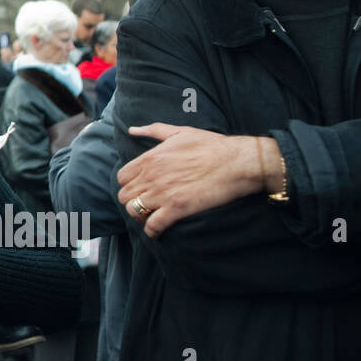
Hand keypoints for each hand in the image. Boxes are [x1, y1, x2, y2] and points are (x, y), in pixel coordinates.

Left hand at [117, 123, 265, 237]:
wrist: (237, 162)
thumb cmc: (211, 145)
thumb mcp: (179, 132)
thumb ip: (153, 130)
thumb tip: (133, 129)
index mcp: (150, 158)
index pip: (122, 177)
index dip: (129, 185)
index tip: (139, 188)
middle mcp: (151, 176)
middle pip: (124, 196)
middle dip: (132, 201)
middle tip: (146, 204)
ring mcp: (163, 193)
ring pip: (133, 211)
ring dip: (140, 216)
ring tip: (151, 215)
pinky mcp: (177, 209)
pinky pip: (152, 226)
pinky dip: (152, 230)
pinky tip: (158, 230)